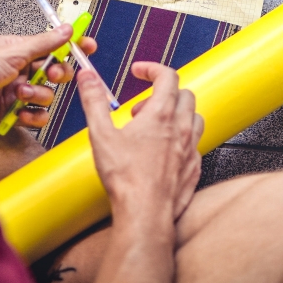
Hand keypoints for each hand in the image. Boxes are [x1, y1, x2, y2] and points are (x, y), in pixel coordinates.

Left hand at [0, 26, 97, 133]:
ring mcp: (18, 93)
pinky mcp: (13, 114)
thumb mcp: (12, 52)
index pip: (53, 46)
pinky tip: (21, 113)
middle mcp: (22, 71)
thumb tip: (66, 29)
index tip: (88, 46)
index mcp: (21, 51)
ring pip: (48, 96)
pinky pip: (36, 116)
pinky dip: (32, 116)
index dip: (72, 46)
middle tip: (51, 74)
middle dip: (58, 74)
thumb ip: (43, 43)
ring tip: (20, 94)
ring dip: (38, 96)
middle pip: (56, 72)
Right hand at [78, 62, 203, 226]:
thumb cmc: (126, 178)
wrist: (145, 213)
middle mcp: (181, 128)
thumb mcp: (101, 134)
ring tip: (155, 127)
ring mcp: (191, 148)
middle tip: (140, 108)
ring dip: (177, 114)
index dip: (153, 69)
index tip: (140, 71)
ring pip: (194, 117)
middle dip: (163, 93)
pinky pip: (195, 144)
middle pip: (184, 94)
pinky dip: (182, 139)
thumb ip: (94, 101)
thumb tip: (87, 78)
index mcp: (160, 115)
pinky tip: (164, 150)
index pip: (167, 77)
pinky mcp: (194, 167)